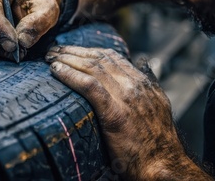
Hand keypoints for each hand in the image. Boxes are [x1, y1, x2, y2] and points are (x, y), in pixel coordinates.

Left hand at [45, 46, 203, 179]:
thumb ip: (149, 86)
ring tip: (51, 57)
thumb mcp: (159, 105)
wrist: (164, 164)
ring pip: (93, 67)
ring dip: (68, 59)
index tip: (72, 50)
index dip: (90, 51)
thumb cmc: (158, 142)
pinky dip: (71, 75)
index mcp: (143, 83)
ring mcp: (126, 97)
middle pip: (100, 58)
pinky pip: (89, 86)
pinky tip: (56, 71)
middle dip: (74, 51)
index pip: (112, 57)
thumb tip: (143, 66)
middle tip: (54, 50)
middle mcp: (135, 85)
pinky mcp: (115, 113)